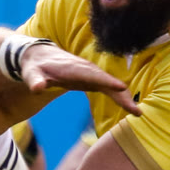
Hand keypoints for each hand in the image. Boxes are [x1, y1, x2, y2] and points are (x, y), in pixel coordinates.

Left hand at [17, 44, 139, 115]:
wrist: (40, 57)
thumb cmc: (35, 67)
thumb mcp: (31, 73)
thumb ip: (35, 80)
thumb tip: (37, 88)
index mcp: (73, 68)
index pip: (92, 75)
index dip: (106, 81)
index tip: (121, 87)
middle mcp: (87, 70)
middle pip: (107, 82)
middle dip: (122, 94)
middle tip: (135, 109)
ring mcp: (92, 74)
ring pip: (112, 86)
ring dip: (125, 98)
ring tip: (137, 113)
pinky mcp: (94, 80)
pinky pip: (110, 89)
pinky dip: (120, 98)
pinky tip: (131, 109)